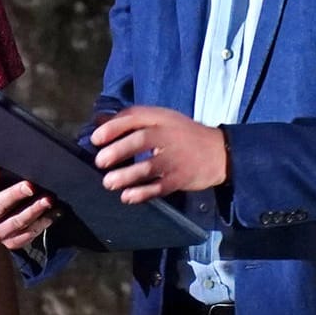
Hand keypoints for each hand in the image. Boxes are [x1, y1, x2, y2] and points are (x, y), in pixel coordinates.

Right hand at [0, 164, 57, 249]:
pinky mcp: (10, 242)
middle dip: (15, 195)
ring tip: (48, 200)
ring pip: (16, 222)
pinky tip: (54, 213)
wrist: (3, 214)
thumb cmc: (0, 188)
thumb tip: (6, 163)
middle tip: (30, 186)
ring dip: (34, 210)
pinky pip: (27, 235)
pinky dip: (42, 224)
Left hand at [91, 106, 226, 204]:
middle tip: (99, 162)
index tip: (95, 139)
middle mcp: (168, 135)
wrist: (219, 151)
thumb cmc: (182, 135)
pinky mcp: (181, 178)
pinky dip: (143, 193)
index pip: (134, 117)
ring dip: (127, 175)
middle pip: (141, 140)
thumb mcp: (161, 120)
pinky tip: (128, 197)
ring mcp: (176, 158)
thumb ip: (131, 120)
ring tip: (108, 183)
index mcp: (160, 118)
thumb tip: (98, 122)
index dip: (113, 127)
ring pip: (149, 166)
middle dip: (118, 151)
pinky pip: (161, 186)